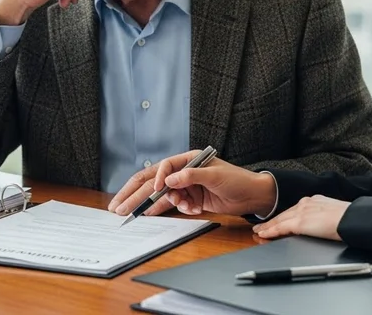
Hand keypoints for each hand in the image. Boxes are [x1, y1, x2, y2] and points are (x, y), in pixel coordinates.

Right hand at [108, 150, 277, 217]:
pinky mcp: (189, 200)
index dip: (158, 178)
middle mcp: (184, 172)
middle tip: (119, 205)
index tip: (158, 189)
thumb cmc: (237, 179)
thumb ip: (191, 176)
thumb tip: (169, 180)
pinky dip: (172, 210)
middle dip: (135, 194)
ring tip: (142, 211)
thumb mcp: (215, 175)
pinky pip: (172, 206)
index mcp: (188, 159)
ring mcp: (185, 187)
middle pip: (153, 181)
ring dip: (158, 205)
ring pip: (162, 196)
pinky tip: (170, 212)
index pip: (165, 166)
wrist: (252, 196)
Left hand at [252, 195, 350, 240]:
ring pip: (280, 220)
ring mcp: (302, 211)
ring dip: (268, 227)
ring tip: (258, 232)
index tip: (276, 220)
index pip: (295, 210)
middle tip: (261, 226)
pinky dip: (270, 231)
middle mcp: (306, 203)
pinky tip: (263, 234)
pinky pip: (280, 227)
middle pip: (284, 214)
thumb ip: (323, 218)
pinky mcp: (300, 222)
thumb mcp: (334, 215)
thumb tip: (322, 226)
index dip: (284, 217)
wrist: (355, 218)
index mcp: (315, 201)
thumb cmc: (350, 219)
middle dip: (272, 221)